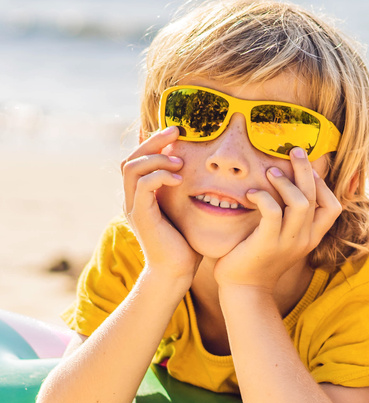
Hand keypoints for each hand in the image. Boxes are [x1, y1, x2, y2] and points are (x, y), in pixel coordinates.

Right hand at [120, 127, 199, 282]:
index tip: (177, 131)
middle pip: (131, 157)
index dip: (153, 141)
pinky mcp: (141, 216)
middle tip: (178, 131)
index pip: (138, 158)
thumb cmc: (187, 243)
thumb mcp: (187, 209)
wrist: (176, 272)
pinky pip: (143, 186)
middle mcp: (132, 198)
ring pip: (132, 167)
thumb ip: (185, 190)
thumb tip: (202, 170)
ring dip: (157, 158)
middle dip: (154, 141)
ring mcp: (134, 206)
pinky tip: (181, 178)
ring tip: (181, 161)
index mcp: (141, 195)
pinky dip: (161, 176)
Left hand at [213, 147, 340, 290]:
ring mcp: (289, 241)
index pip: (333, 206)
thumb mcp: (284, 239)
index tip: (307, 170)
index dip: (323, 185)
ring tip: (270, 171)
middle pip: (316, 196)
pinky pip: (273, 212)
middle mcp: (306, 239)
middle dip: (306, 169)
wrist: (245, 289)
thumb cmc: (259, 259)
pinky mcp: (268, 243)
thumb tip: (287, 188)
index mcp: (313, 237)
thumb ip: (290, 219)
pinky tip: (252, 193)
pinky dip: (264, 197)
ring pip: (300, 202)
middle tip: (294, 150)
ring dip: (286, 182)